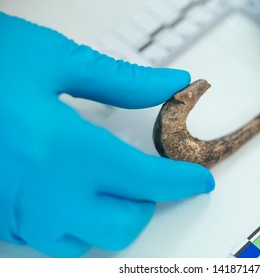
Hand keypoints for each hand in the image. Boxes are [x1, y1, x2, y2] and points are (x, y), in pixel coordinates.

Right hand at [0, 12, 213, 256]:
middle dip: (143, 205)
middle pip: (121, 226)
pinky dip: (67, 223)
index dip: (182, 180)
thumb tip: (172, 83)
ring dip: (105, 220)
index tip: (199, 178)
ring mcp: (11, 213)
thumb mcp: (54, 59)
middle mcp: (40, 192)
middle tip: (143, 176)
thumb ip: (122, 80)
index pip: (147, 178)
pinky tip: (62, 192)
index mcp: (63, 147)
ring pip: (81, 243)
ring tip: (104, 187)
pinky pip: (44, 241)